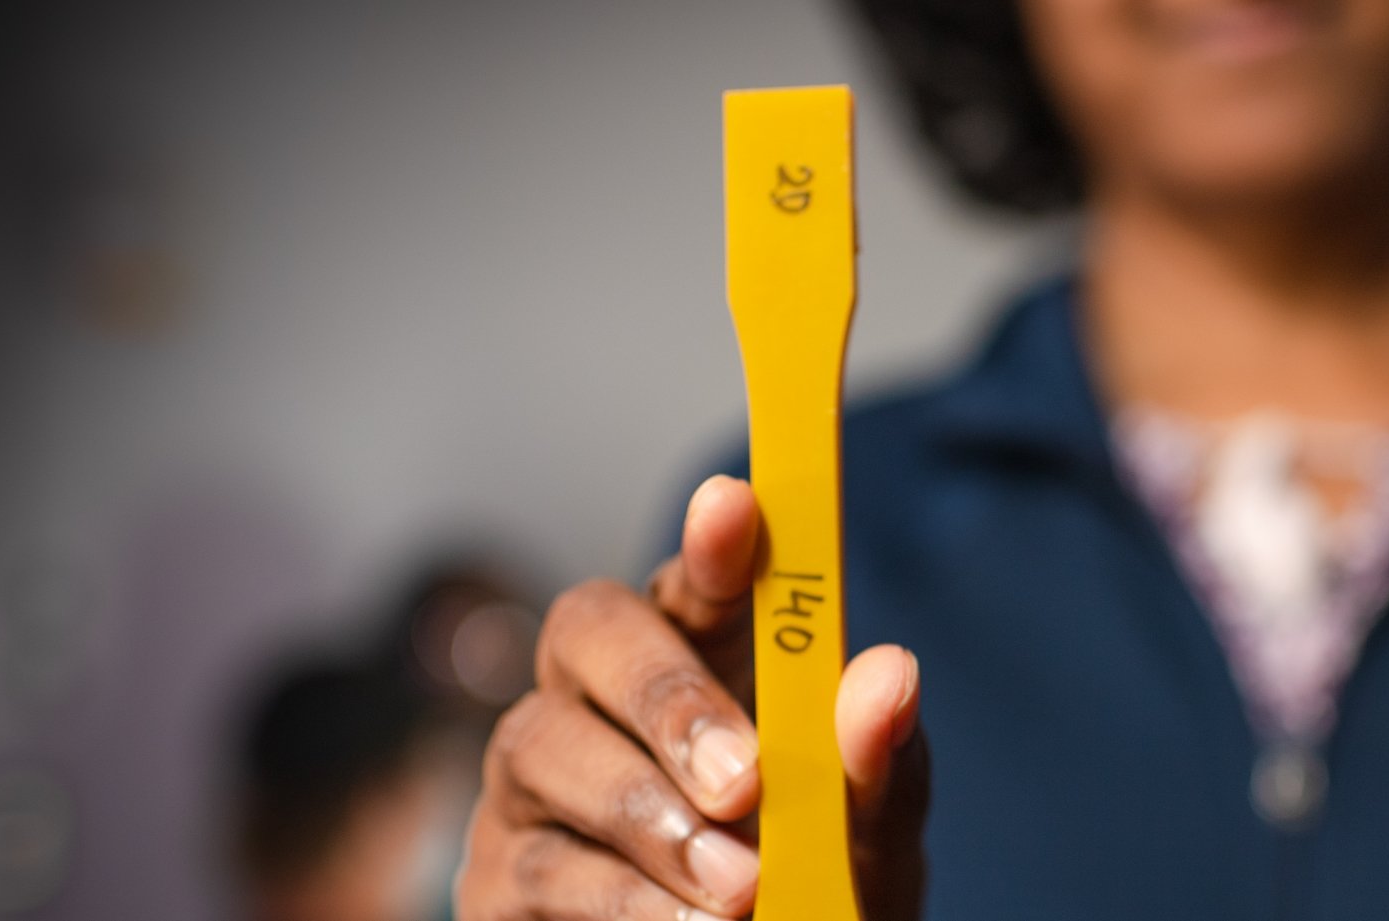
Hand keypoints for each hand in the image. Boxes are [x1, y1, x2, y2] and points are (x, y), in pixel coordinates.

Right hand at [459, 475, 928, 919]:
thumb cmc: (817, 888)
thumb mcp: (868, 834)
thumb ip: (879, 763)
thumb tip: (890, 675)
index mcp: (702, 659)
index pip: (694, 576)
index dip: (710, 543)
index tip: (736, 507)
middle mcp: (600, 698)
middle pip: (588, 630)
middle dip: (666, 696)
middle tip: (746, 779)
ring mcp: (536, 783)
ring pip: (546, 749)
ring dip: (650, 818)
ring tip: (740, 887)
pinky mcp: (498, 879)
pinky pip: (536, 866)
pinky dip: (621, 899)